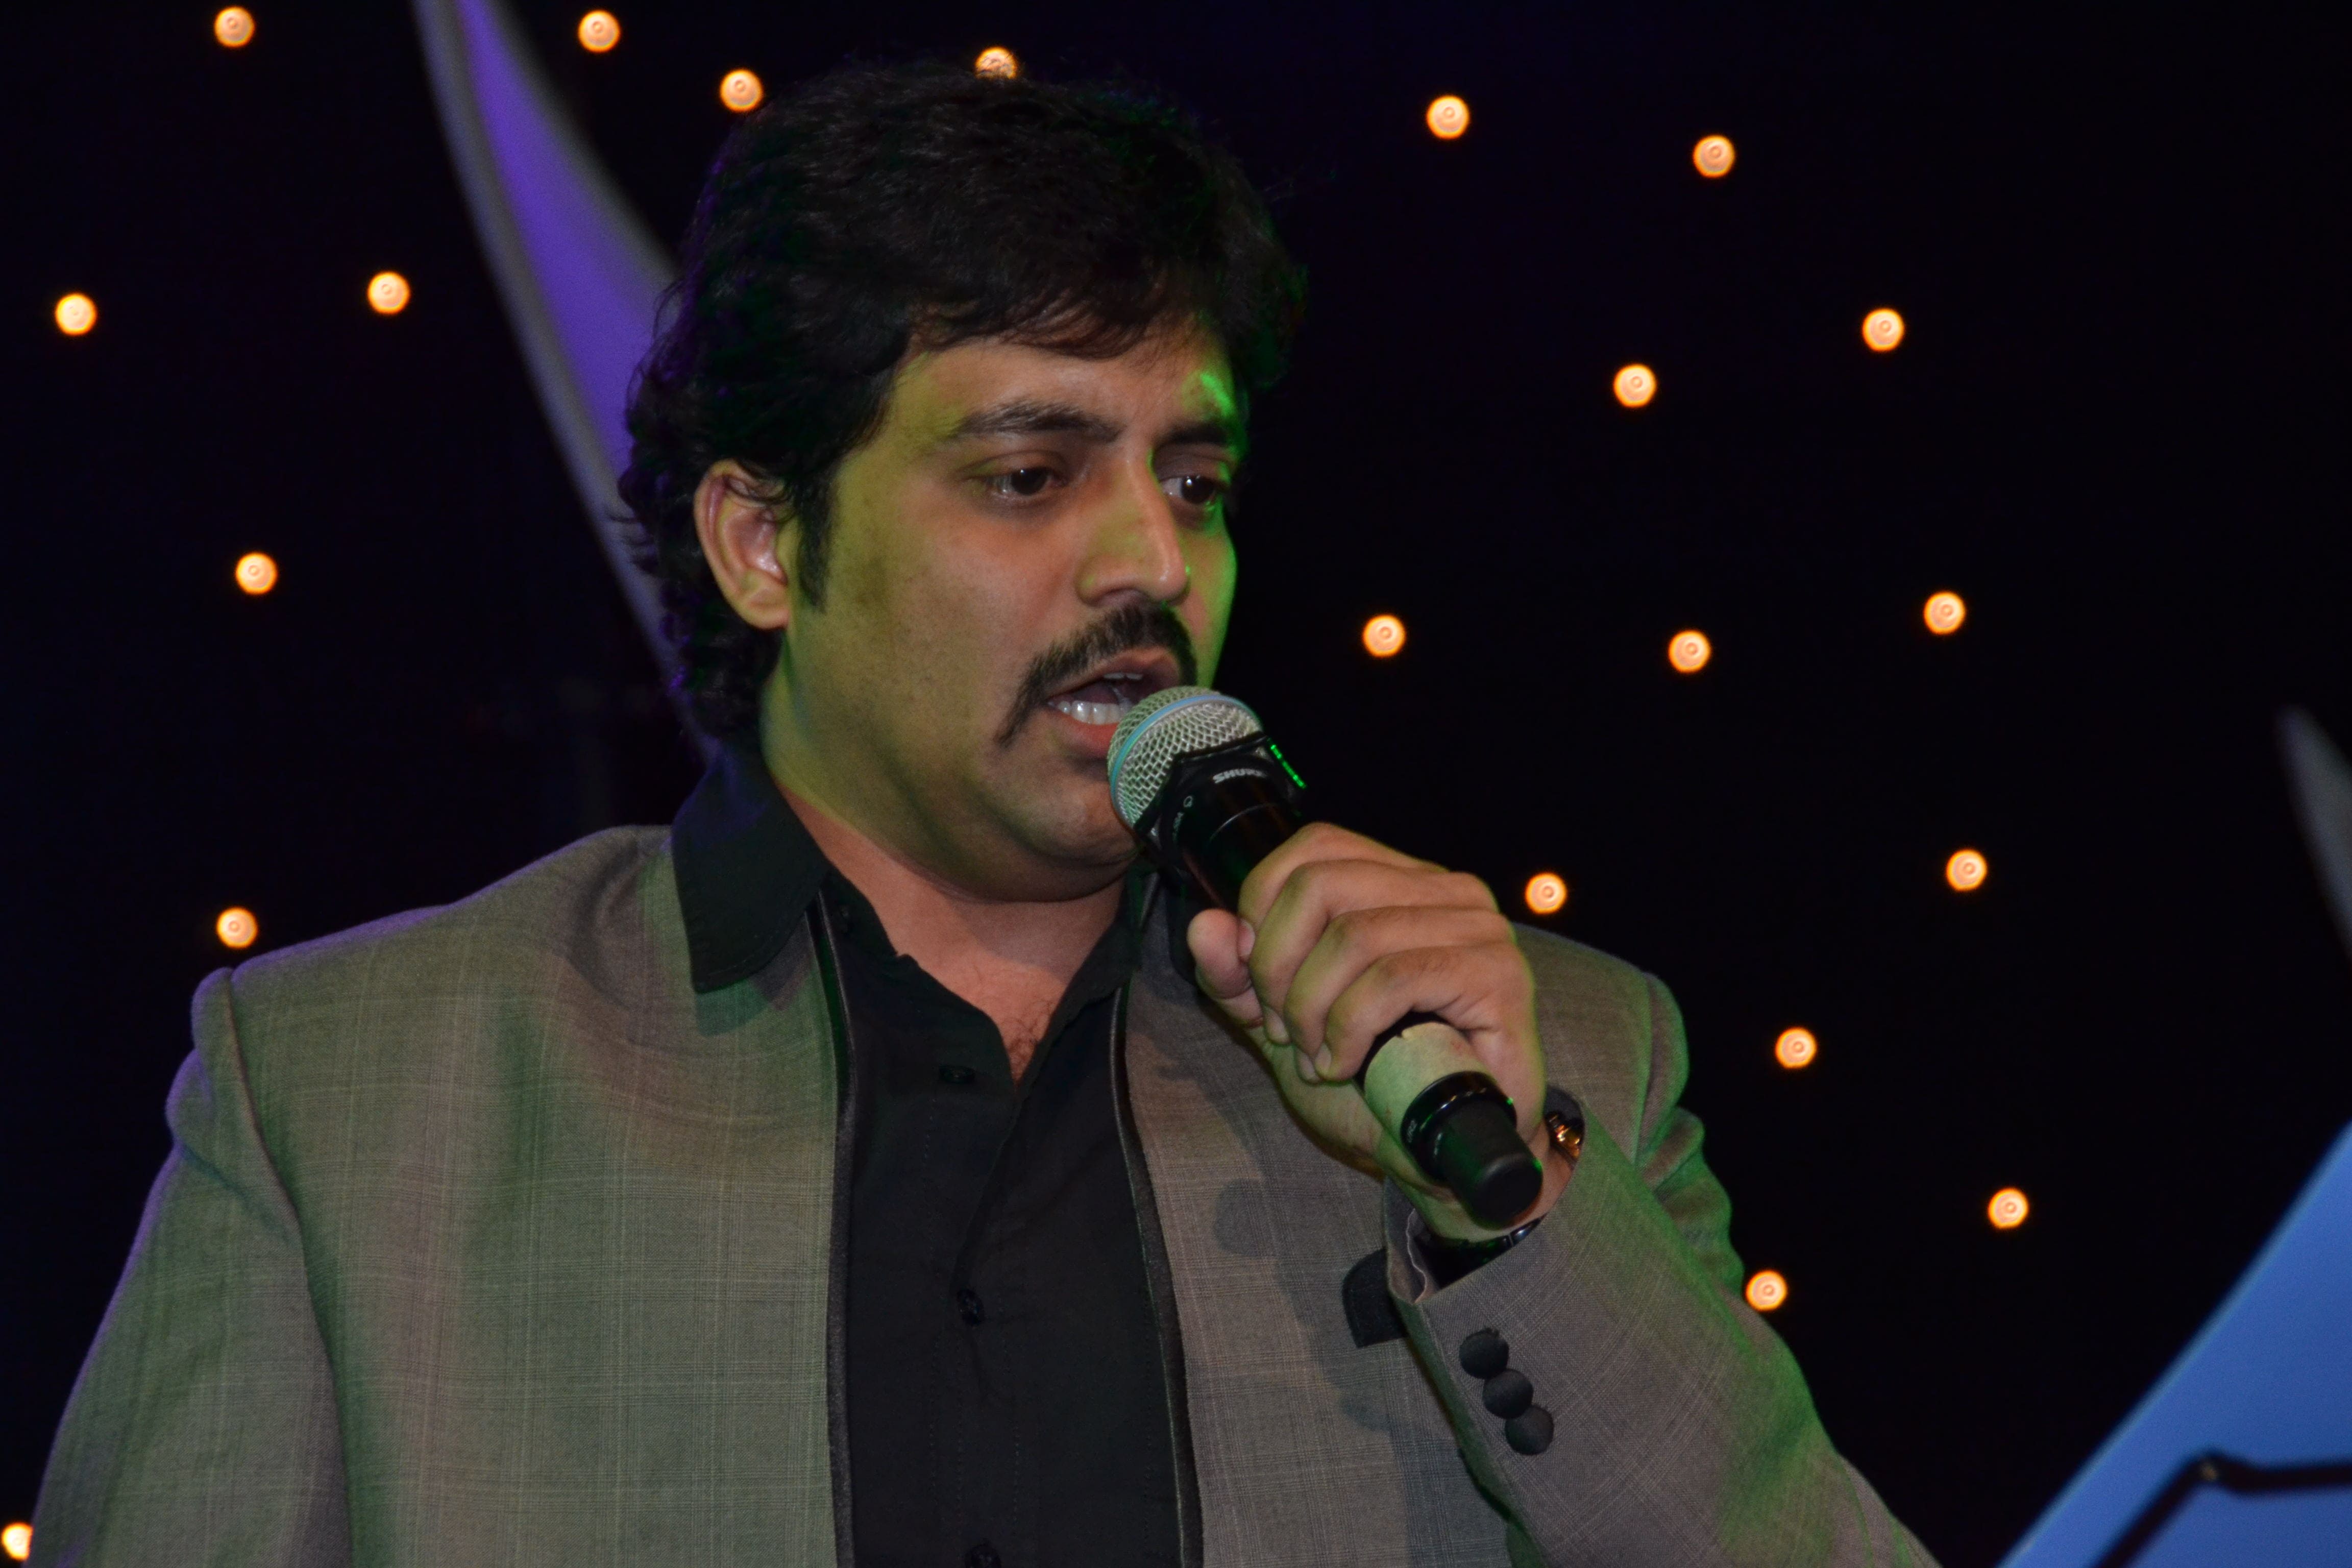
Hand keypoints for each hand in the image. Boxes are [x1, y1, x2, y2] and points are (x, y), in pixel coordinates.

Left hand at [1185, 822, 1569, 1238]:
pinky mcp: (1497, 977)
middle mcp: (1448, 892)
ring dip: (1311, 1008)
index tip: (1256, 981)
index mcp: (1403, 885)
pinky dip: (1348, 1028)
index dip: (1263, 906)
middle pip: (1322, 885)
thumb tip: (1204, 925)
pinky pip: (1392, 979)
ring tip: (1314, 1058)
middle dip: (1277, 966)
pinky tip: (1342, 1066)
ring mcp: (1479, 930)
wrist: (1441, 1157)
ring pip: (1353, 934)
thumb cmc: (1374, 1086)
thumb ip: (1239, 978)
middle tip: (1284, 1031)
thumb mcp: (1285, 1024)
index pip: (1317, 846)